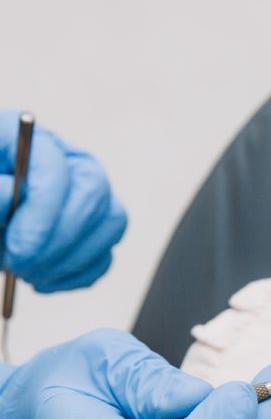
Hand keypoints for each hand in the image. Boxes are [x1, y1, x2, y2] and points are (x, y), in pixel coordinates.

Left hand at [0, 111, 126, 291]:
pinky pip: (104, 257)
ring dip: (69, 260)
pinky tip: (42, 279)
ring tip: (27, 273)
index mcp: (31, 139)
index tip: (19, 247)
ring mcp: (92, 196)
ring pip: (110, 224)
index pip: (55, 168)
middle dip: (60, 239)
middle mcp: (71, 162)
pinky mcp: (98, 230)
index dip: (42, 210)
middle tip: (23, 266)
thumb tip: (11, 199)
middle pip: (94, 193)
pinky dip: (75, 276)